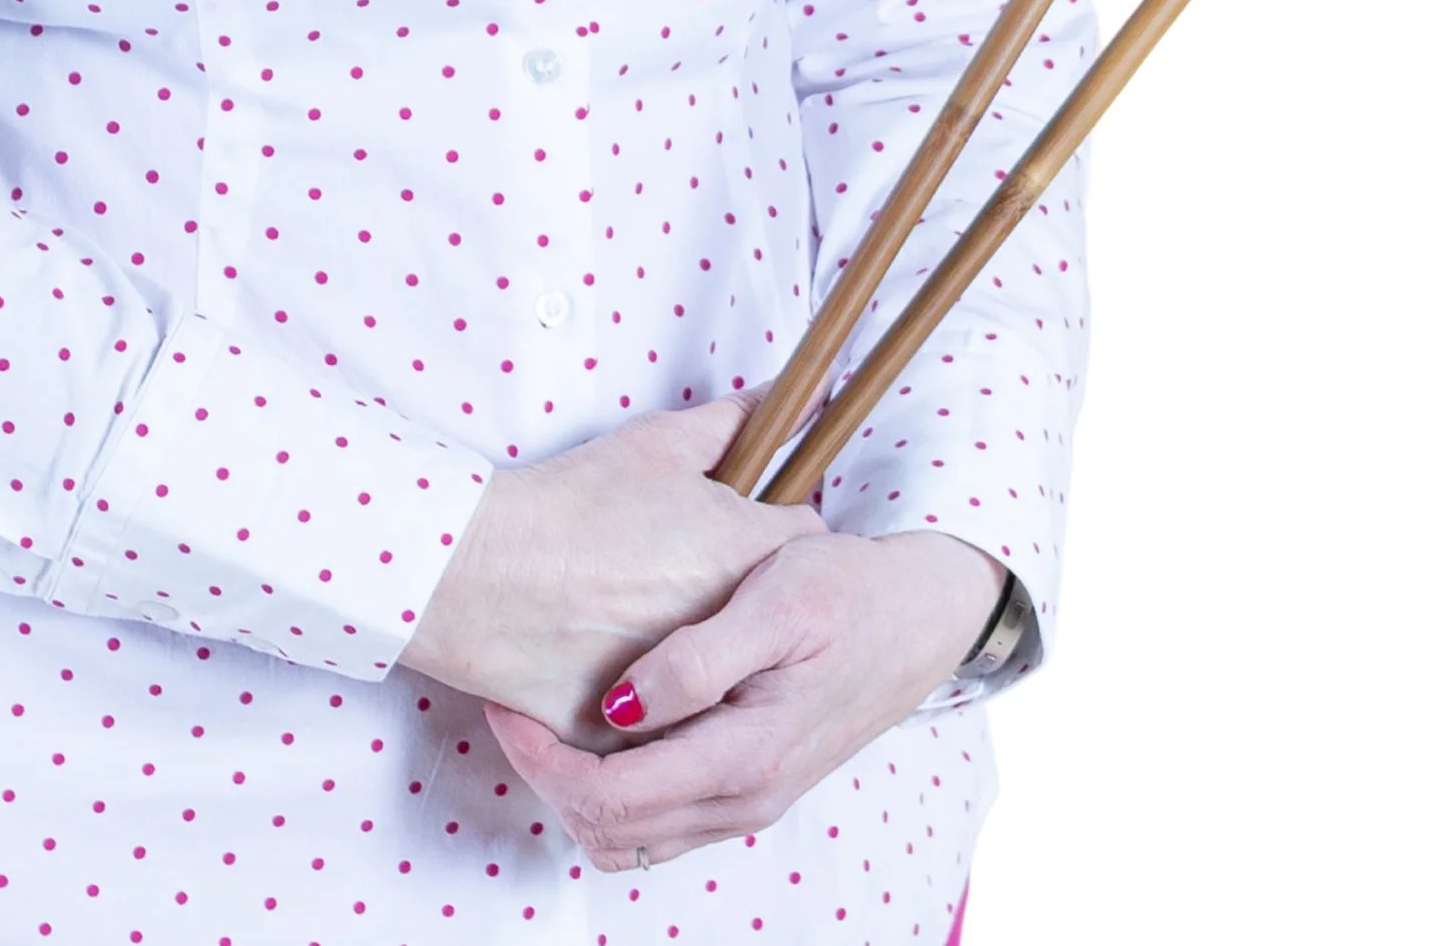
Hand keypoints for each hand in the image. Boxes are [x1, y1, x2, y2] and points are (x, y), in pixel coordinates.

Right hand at [395, 397, 822, 746]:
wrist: (483, 571)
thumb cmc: (573, 502)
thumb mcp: (660, 443)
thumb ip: (737, 419)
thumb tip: (797, 393)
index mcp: (746, 554)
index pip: (803, 538)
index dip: (769, 522)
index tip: (733, 521)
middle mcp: (732, 630)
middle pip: (763, 607)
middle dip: (739, 588)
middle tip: (682, 564)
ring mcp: (689, 693)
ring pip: (720, 673)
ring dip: (702, 648)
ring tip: (642, 610)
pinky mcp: (640, 739)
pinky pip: (664, 724)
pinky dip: (650, 697)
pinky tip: (613, 657)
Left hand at [482, 527, 1007, 869]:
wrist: (920, 615)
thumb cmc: (847, 593)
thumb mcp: (773, 601)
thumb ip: (696, 661)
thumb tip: (620, 706)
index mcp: (743, 759)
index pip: (609, 800)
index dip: (542, 762)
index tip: (508, 703)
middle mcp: (743, 799)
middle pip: (610, 831)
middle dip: (548, 778)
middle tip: (514, 706)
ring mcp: (748, 800)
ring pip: (632, 836)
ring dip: (578, 789)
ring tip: (549, 716)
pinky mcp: (750, 785)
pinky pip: (662, 819)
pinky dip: (617, 788)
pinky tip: (605, 725)